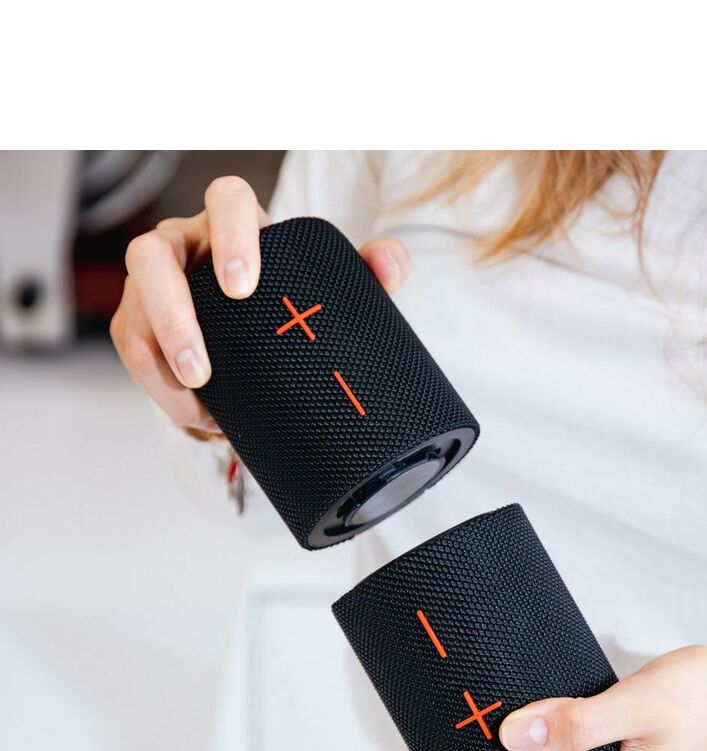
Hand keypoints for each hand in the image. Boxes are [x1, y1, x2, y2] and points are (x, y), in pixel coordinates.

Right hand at [110, 175, 410, 430]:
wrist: (269, 338)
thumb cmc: (300, 300)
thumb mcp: (339, 288)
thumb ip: (372, 272)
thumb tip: (391, 264)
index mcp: (235, 222)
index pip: (226, 199)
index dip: (229, 234)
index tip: (242, 288)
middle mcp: (185, 242)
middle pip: (152, 255)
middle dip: (172, 313)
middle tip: (202, 367)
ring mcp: (153, 281)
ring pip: (134, 308)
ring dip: (159, 358)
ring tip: (200, 401)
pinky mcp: (138, 320)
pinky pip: (132, 347)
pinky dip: (159, 386)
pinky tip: (196, 412)